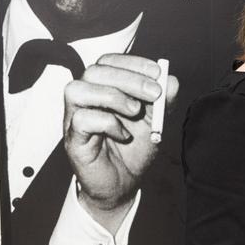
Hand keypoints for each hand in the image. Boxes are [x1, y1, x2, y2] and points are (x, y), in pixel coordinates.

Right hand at [63, 54, 177, 213]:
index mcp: (102, 87)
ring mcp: (74, 117)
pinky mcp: (73, 139)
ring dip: (112, 96)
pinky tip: (123, 134)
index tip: (158, 73)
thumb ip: (164, 100)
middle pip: (94, 71)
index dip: (133, 63)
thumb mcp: (155, 121)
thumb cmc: (133, 148)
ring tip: (136, 111)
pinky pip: (81, 119)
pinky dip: (107, 123)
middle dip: (128, 78)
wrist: (124, 184)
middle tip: (154, 93)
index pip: (109, 61)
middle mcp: (85, 98)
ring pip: (78, 89)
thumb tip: (171, 80)